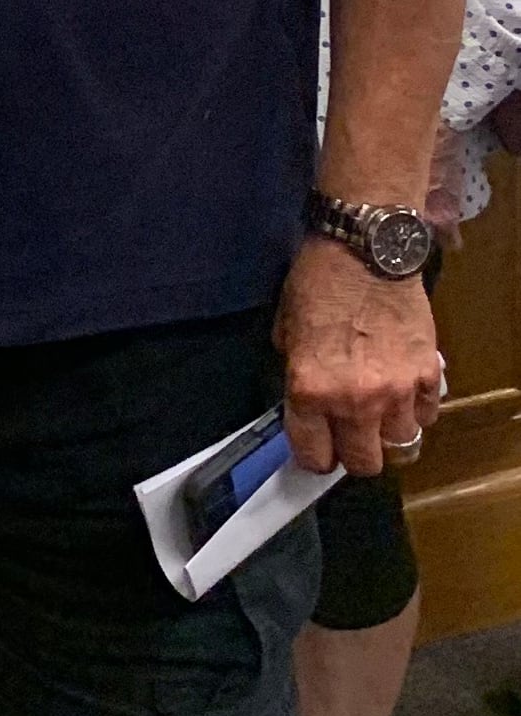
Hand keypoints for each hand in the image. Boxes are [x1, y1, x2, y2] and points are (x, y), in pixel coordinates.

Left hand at [276, 235, 444, 475]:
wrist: (365, 252)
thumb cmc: (315, 285)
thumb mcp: (285, 332)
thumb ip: (297, 375)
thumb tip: (307, 403)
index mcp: (309, 390)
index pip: (314, 455)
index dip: (314, 457)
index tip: (317, 450)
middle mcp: (354, 401)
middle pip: (364, 463)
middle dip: (353, 454)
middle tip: (348, 435)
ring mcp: (397, 392)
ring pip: (400, 444)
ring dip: (387, 431)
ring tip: (378, 409)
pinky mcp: (429, 376)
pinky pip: (427, 415)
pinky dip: (415, 410)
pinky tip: (402, 391)